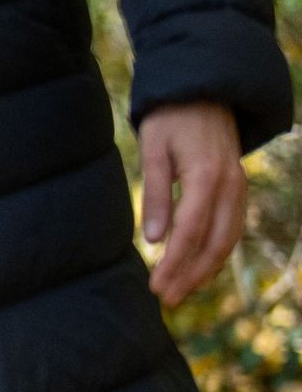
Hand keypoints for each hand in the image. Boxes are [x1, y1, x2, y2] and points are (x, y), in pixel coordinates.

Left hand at [139, 100, 248, 308]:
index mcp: (206, 177)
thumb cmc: (170, 119)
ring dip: (206, 268)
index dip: (174, 264)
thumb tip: (156, 240)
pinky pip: (232, 227)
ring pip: (228, 240)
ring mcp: (238, 188)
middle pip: (214, 244)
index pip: (190, 232)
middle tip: (167, 299)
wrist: (203, 92)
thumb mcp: (153, 150)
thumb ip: (156, 194)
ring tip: (182, 291)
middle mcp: (230, 186)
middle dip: (191, 275)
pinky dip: (217, 251)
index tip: (156, 288)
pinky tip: (199, 266)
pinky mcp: (237, 188)